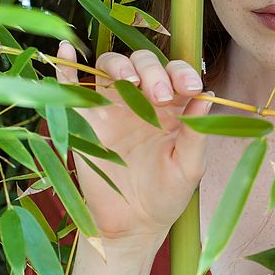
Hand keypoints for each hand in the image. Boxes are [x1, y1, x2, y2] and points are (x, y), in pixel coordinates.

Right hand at [55, 41, 212, 244]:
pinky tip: (66, 49)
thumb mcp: (190, 166)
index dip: (182, 73)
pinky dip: (66, 65)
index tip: (190, 89)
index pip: (176, 72)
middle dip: (153, 72)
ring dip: (121, 66)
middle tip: (160, 97)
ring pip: (111, 66)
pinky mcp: (85, 120)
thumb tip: (208, 94)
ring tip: (130, 82)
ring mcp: (112, 106)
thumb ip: (198, 132)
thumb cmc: (168, 194)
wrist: (135, 226)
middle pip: (143, 63)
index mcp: (173, 105)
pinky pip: (71, 87)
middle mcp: (143, 98)